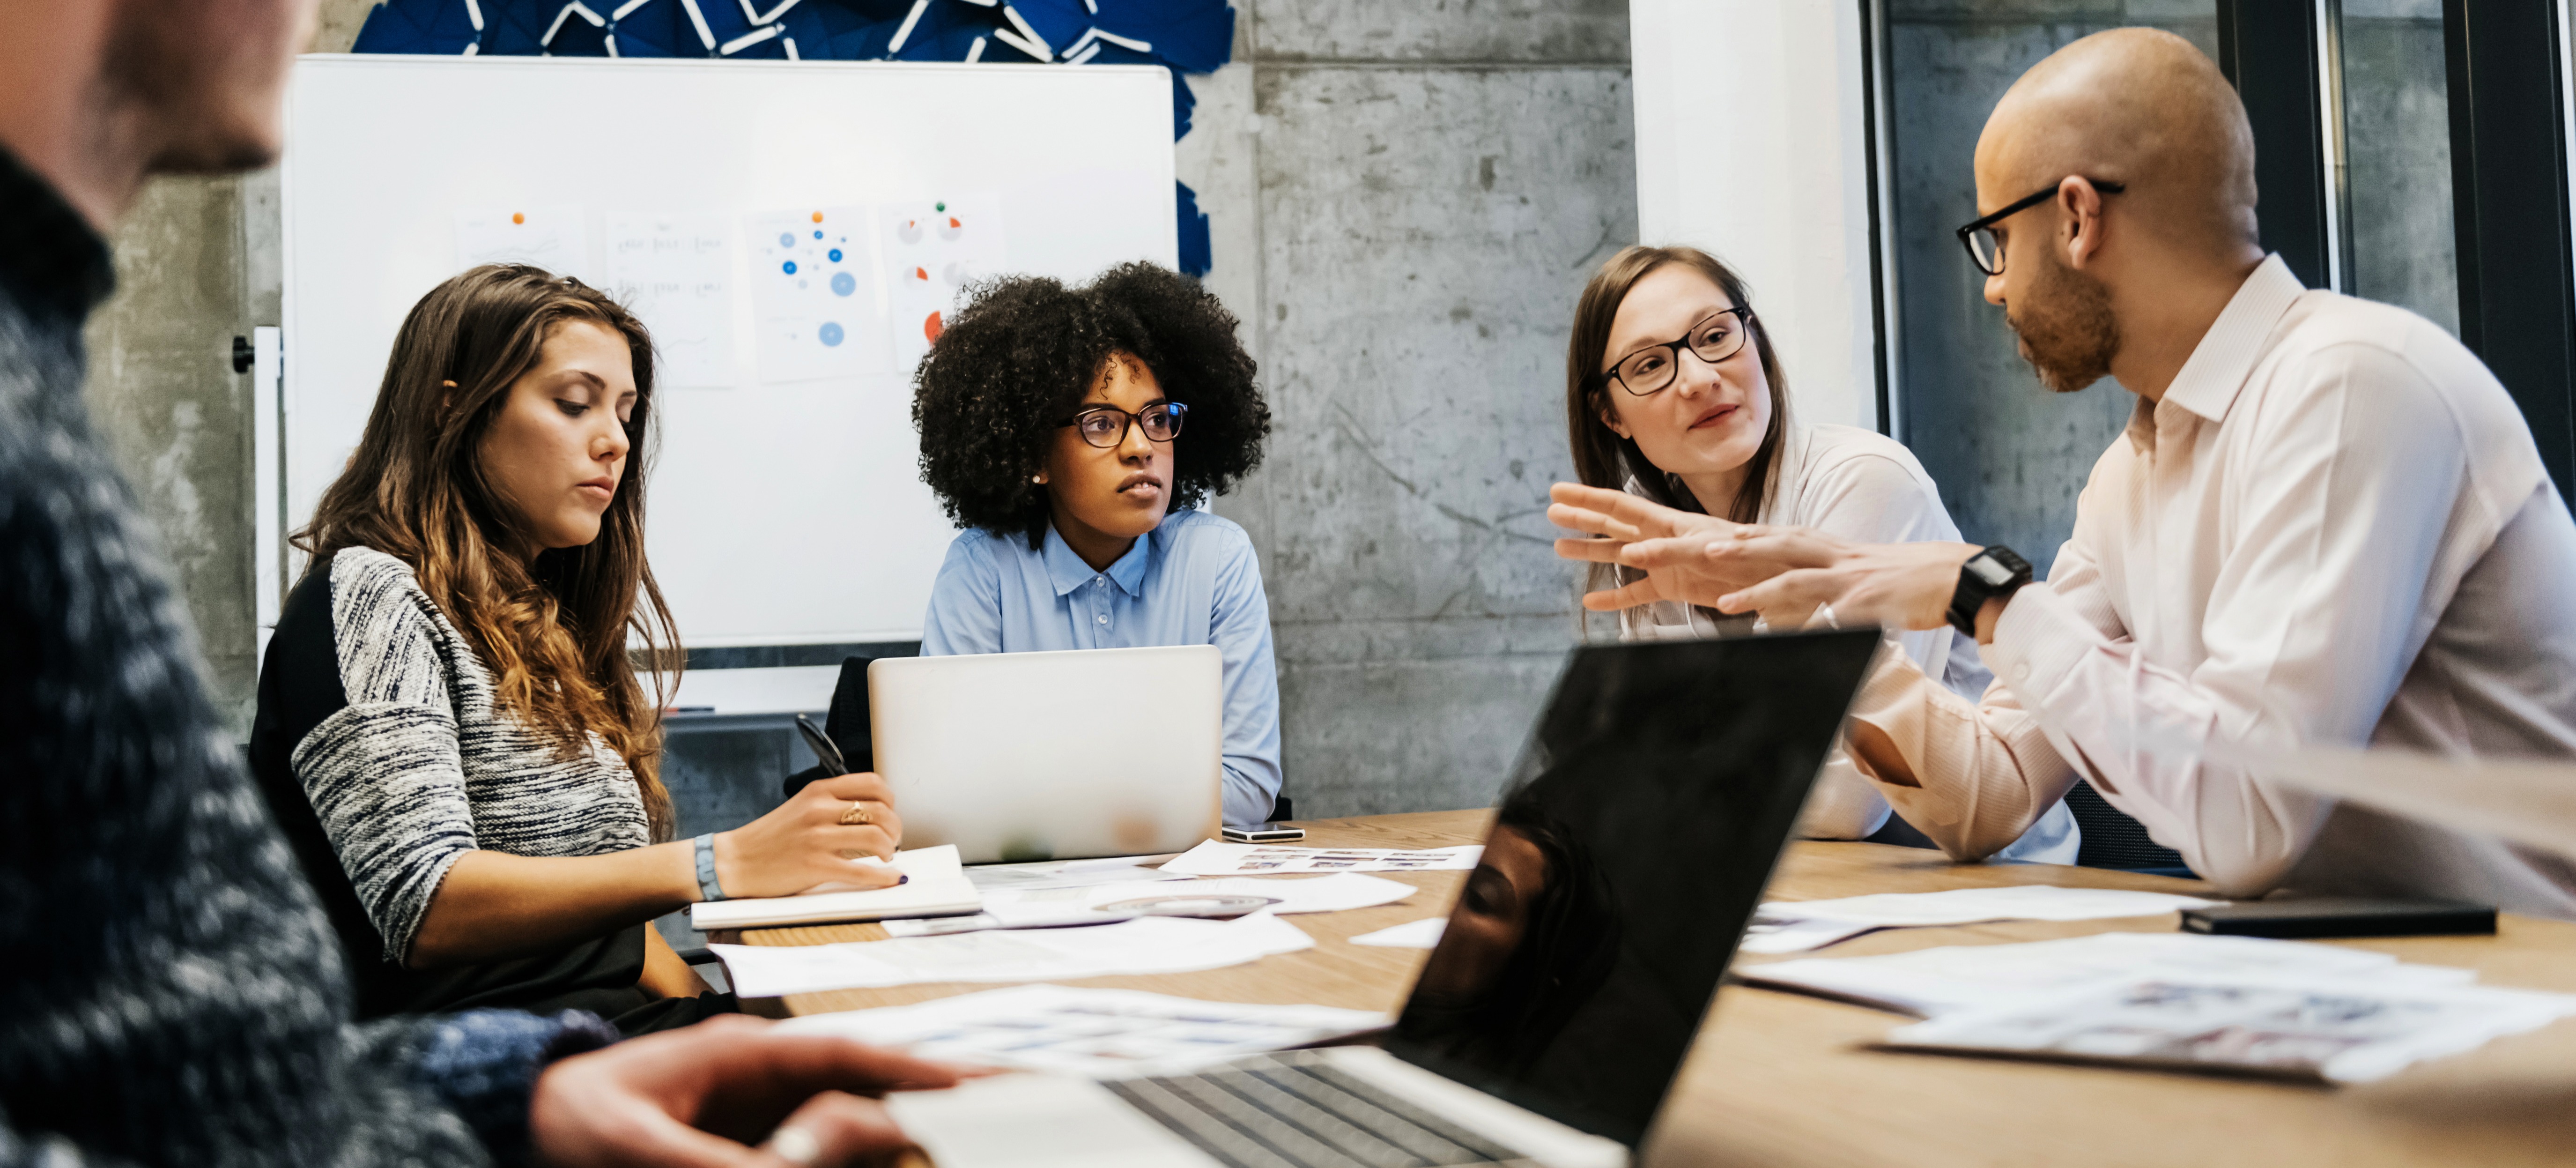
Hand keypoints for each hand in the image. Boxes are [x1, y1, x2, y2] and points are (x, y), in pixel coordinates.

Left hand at [530, 1014, 962, 1167]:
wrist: (526, 1120)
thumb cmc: (575, 1119)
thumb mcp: (639, 1145)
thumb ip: (718, 1162)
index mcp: (742, 1055)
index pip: (844, 1056)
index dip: (912, 1068)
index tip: (968, 1083)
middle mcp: (764, 1078)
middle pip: (863, 1085)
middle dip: (928, 1093)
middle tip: (999, 1101)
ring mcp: (760, 1112)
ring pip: (847, 1116)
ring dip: (898, 1127)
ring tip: (962, 1131)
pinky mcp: (749, 1141)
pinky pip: (812, 1145)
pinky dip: (854, 1146)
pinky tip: (893, 1149)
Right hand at [717, 772, 905, 898]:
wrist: (737, 861)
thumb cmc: (769, 837)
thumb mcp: (801, 806)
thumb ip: (832, 803)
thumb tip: (872, 813)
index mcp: (818, 791)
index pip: (872, 783)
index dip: (890, 800)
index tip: (891, 812)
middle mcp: (819, 810)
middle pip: (880, 811)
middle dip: (895, 827)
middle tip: (893, 839)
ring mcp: (818, 838)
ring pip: (876, 837)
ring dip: (890, 849)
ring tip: (886, 856)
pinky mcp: (816, 866)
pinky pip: (862, 871)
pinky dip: (883, 877)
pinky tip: (889, 878)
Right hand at [1548, 483, 1763, 609]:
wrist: (1774, 578)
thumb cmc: (1748, 557)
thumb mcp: (1707, 551)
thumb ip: (1668, 552)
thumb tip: (1628, 554)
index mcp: (1668, 522)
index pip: (1619, 506)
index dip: (1587, 498)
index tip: (1558, 491)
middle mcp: (1661, 538)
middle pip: (1612, 524)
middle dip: (1582, 517)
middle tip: (1550, 511)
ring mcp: (1663, 563)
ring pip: (1618, 555)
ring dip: (1590, 551)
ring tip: (1558, 548)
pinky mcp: (1672, 588)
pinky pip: (1636, 594)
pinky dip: (1614, 598)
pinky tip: (1591, 601)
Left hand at [1699, 531, 1980, 631]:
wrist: (1956, 575)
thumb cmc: (1905, 578)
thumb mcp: (1859, 573)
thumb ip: (1825, 583)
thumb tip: (1797, 602)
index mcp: (1830, 548)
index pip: (1779, 536)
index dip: (1744, 535)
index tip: (1708, 534)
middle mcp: (1834, 557)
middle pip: (1774, 546)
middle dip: (1734, 548)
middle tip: (1699, 549)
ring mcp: (1850, 579)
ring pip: (1795, 579)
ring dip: (1758, 591)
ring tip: (1724, 603)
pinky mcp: (1869, 603)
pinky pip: (1833, 618)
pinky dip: (1810, 629)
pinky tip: (1788, 639)